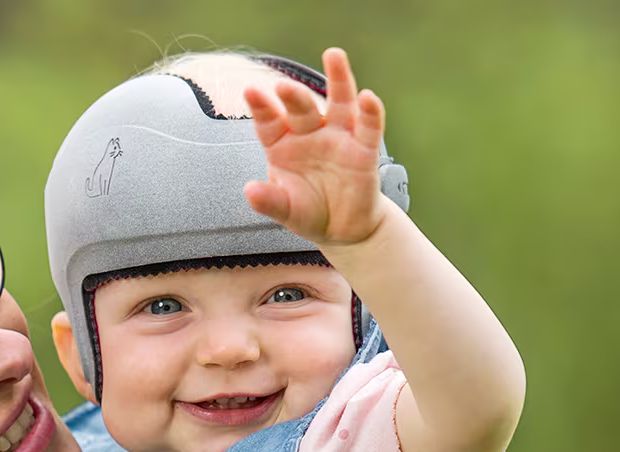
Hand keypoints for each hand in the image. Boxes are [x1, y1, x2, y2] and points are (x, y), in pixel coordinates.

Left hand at [241, 47, 391, 247]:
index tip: (250, 91)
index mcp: (282, 144)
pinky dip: (370, 112)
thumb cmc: (309, 212)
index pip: (269, 122)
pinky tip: (368, 98)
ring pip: (338, 102)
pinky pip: (368, 126)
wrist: (343, 229)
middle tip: (284, 85)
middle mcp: (310, 133)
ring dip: (338, 79)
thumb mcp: (285, 211)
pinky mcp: (364, 148)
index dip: (262, 107)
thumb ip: (269, 201)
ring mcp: (338, 136)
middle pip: (301, 108)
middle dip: (293, 96)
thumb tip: (249, 191)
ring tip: (334, 55)